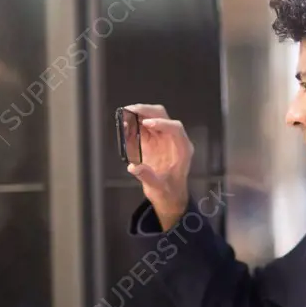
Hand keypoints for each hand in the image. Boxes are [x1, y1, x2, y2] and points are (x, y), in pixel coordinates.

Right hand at [124, 104, 192, 229]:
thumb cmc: (169, 192)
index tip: (146, 124)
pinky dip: (133, 124)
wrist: (169, 197)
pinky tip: (124, 125)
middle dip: (147, 111)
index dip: (162, 123)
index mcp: (182, 149)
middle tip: (130, 110)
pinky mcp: (152, 141)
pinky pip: (142, 128)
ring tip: (124, 115)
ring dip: (138, 114)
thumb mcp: (159, 188)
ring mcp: (162, 138)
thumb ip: (147, 177)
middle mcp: (173, 140)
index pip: (175, 128)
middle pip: (163, 117)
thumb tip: (134, 167)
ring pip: (152, 118)